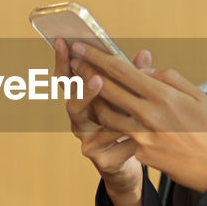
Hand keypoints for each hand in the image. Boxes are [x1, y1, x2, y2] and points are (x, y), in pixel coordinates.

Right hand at [53, 38, 146, 195]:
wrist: (132, 162)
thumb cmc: (129, 122)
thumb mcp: (130, 98)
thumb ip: (134, 77)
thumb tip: (144, 53)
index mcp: (83, 101)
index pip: (67, 79)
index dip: (62, 61)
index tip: (63, 42)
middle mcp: (80, 121)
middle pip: (73, 105)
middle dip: (84, 92)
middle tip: (98, 80)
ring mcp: (89, 143)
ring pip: (97, 129)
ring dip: (113, 119)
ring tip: (128, 109)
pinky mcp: (103, 161)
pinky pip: (118, 149)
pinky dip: (130, 143)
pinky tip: (143, 140)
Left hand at [69, 42, 206, 193]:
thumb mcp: (197, 95)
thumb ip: (169, 78)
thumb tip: (144, 71)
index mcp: (163, 95)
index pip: (122, 71)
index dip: (97, 57)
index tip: (81, 46)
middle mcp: (149, 114)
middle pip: (107, 89)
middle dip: (85, 72)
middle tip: (72, 60)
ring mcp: (142, 136)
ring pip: (106, 115)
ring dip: (93, 100)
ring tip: (85, 87)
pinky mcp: (141, 154)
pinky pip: (121, 135)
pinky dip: (112, 124)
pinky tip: (106, 116)